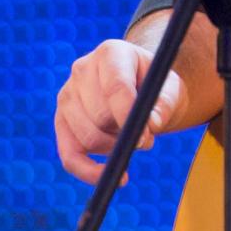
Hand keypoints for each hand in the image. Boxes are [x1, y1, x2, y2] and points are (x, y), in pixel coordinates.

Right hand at [55, 39, 188, 184]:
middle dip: (125, 134)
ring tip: (134, 140)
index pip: (114, 86)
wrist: (143, 90)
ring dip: (114, 149)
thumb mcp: (170, 90)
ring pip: (87, 137)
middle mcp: (82, 69)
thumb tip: (151, 125)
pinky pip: (69, 155)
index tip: (146, 137)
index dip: (129, 115)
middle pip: (99, 115)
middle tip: (146, 139)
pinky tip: (117, 178)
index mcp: (111, 52)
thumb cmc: (158, 87)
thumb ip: (163, 105)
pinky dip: (90, 172)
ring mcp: (67, 94)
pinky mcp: (61, 120)